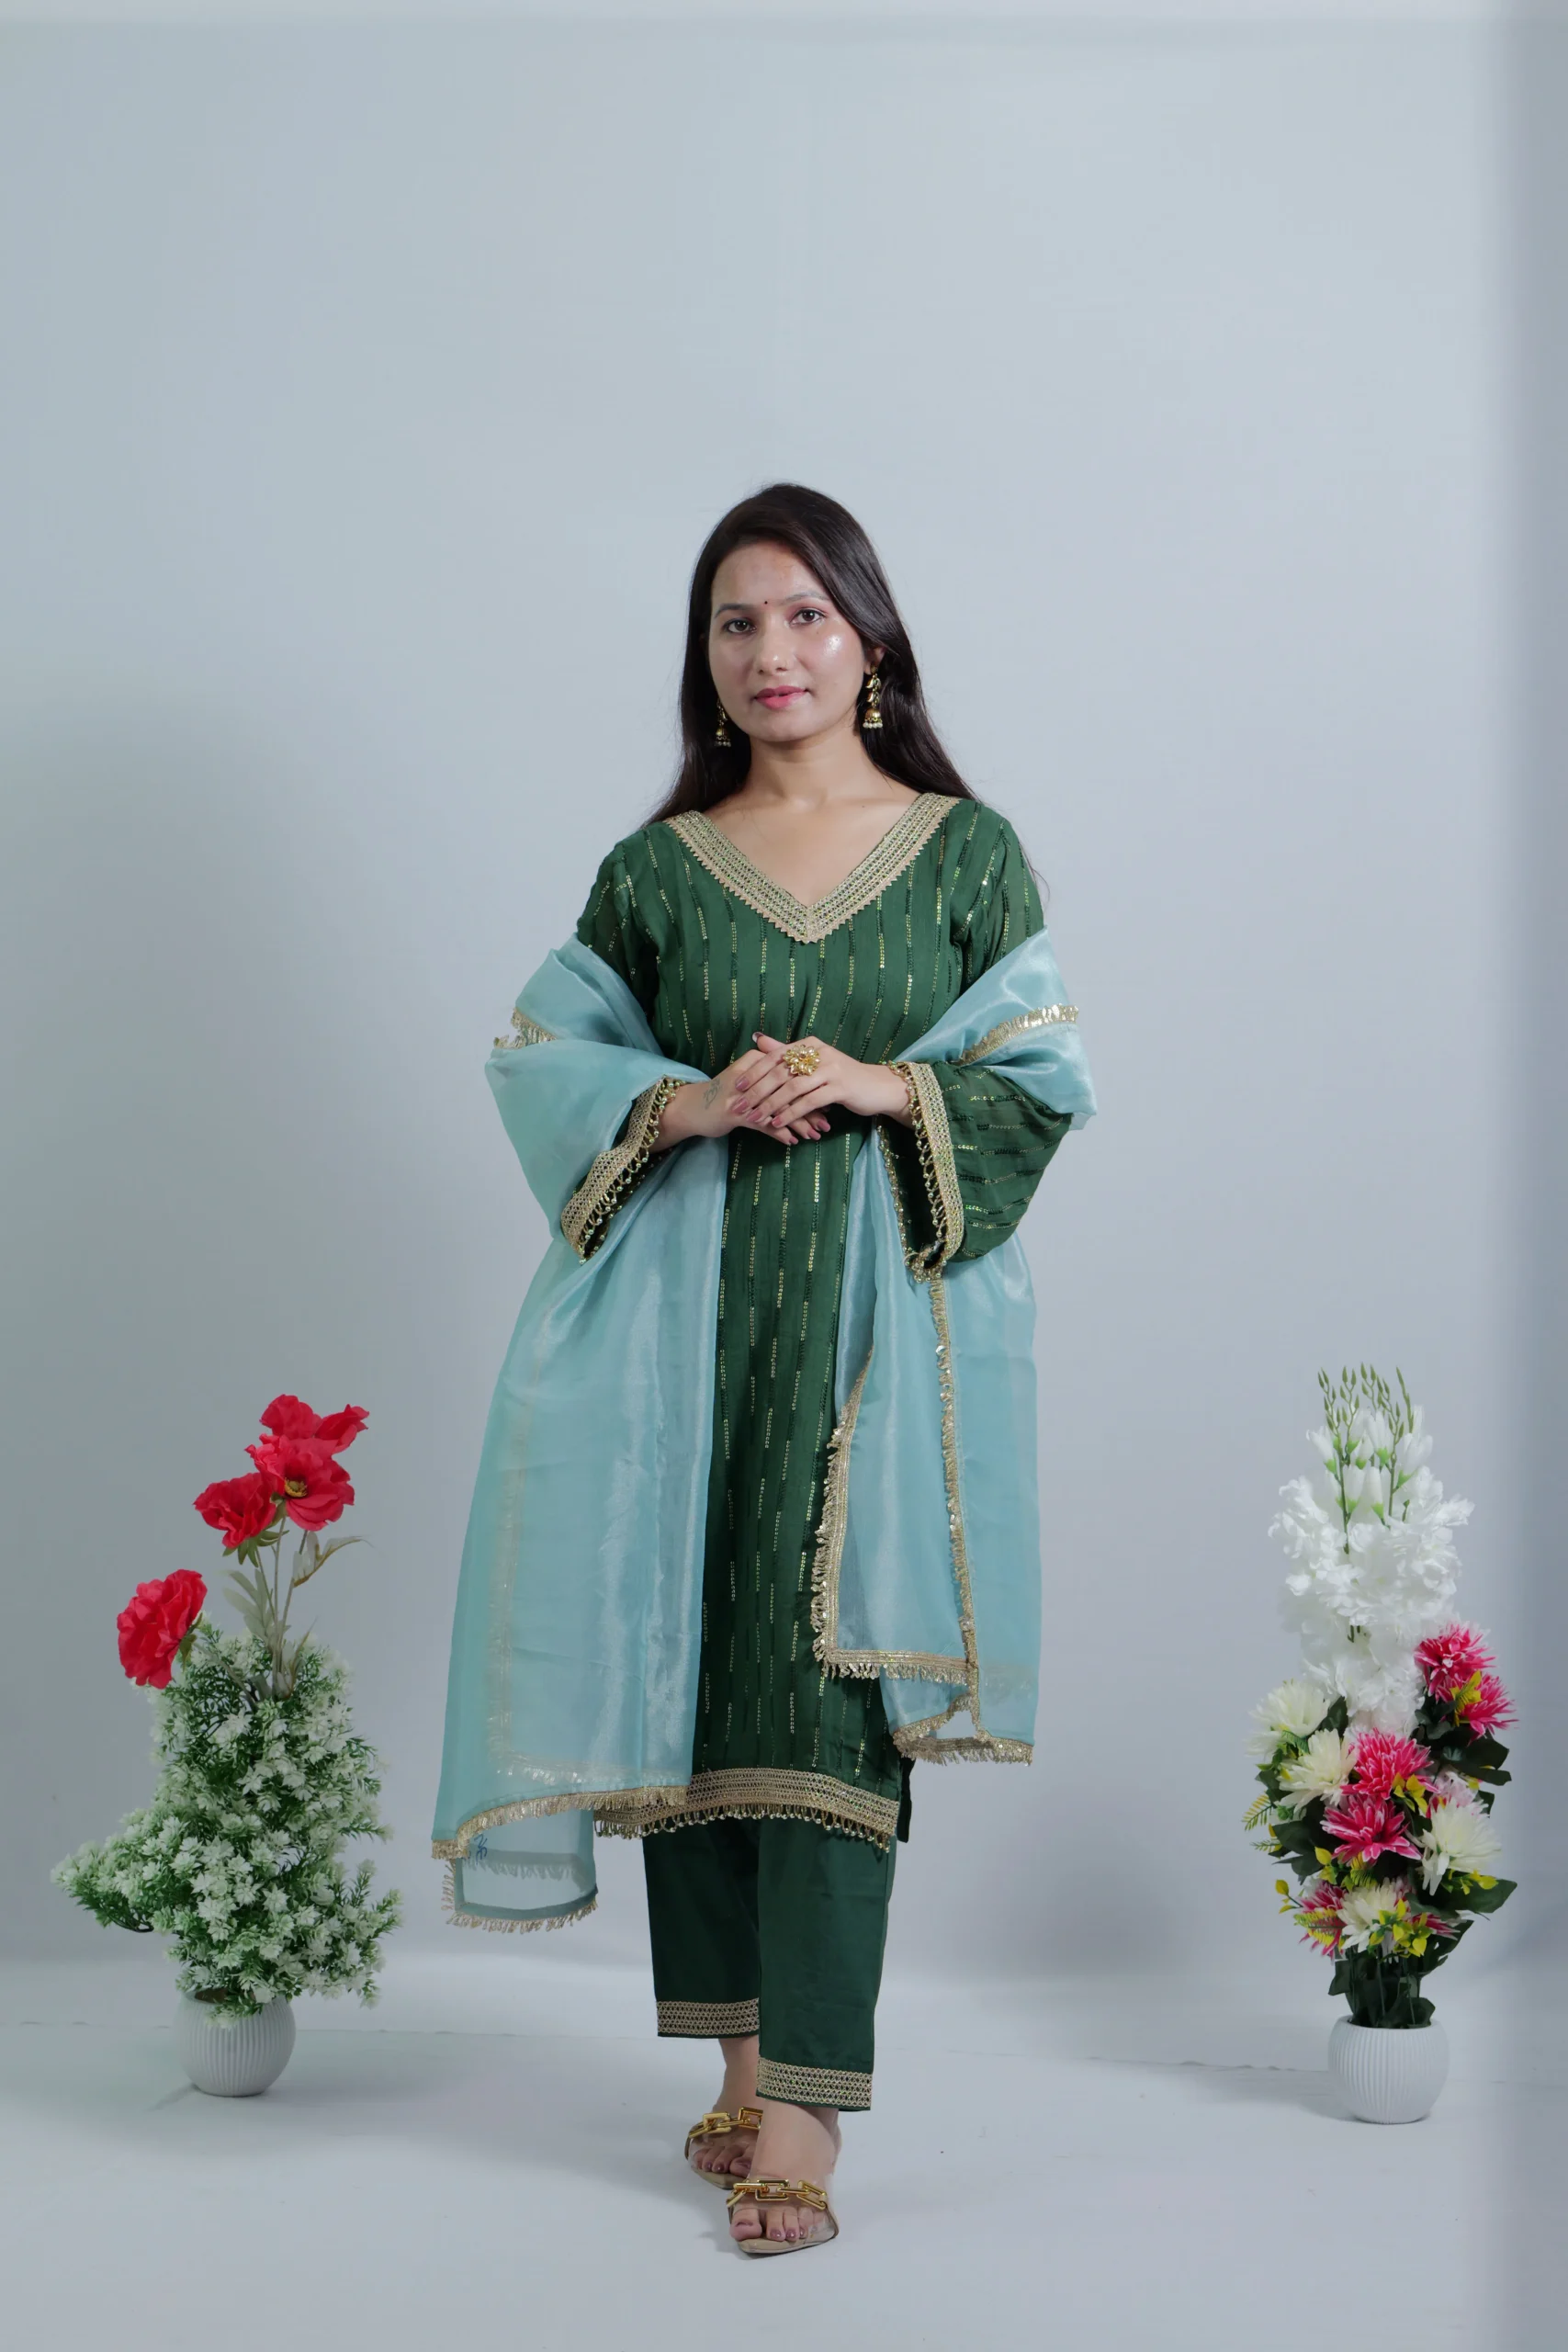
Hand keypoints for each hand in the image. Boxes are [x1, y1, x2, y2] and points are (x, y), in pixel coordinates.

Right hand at [653, 1049, 828, 1151]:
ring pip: (780, 1108)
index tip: (830, 1103)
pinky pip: (764, 1124)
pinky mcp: (734, 1112)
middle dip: (811, 1110)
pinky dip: (780, 1133)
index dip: (812, 1090)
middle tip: (828, 1123)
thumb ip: (776, 1080)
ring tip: (816, 1135)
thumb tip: (806, 1089)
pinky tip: (793, 1141)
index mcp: (758, 1060)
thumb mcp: (752, 1081)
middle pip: (790, 1091)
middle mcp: (752, 1074)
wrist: (693, 1107)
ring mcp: (743, 1094)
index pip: (792, 1073)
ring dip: (799, 1123)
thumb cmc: (726, 1095)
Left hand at [735, 1033, 912, 1133]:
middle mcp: (819, 1053)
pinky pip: (809, 1102)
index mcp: (809, 1044)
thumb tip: (758, 1040)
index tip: (737, 1086)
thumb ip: (786, 1053)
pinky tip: (779, 1123)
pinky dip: (791, 1113)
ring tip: (755, 1118)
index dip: (755, 1072)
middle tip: (740, 1105)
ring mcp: (830, 1069)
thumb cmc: (842, 1077)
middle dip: (757, 1091)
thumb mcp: (814, 1061)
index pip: (775, 1056)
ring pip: (792, 1088)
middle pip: (780, 1073)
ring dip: (771, 1105)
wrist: (877, 1087)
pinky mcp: (840, 1087)